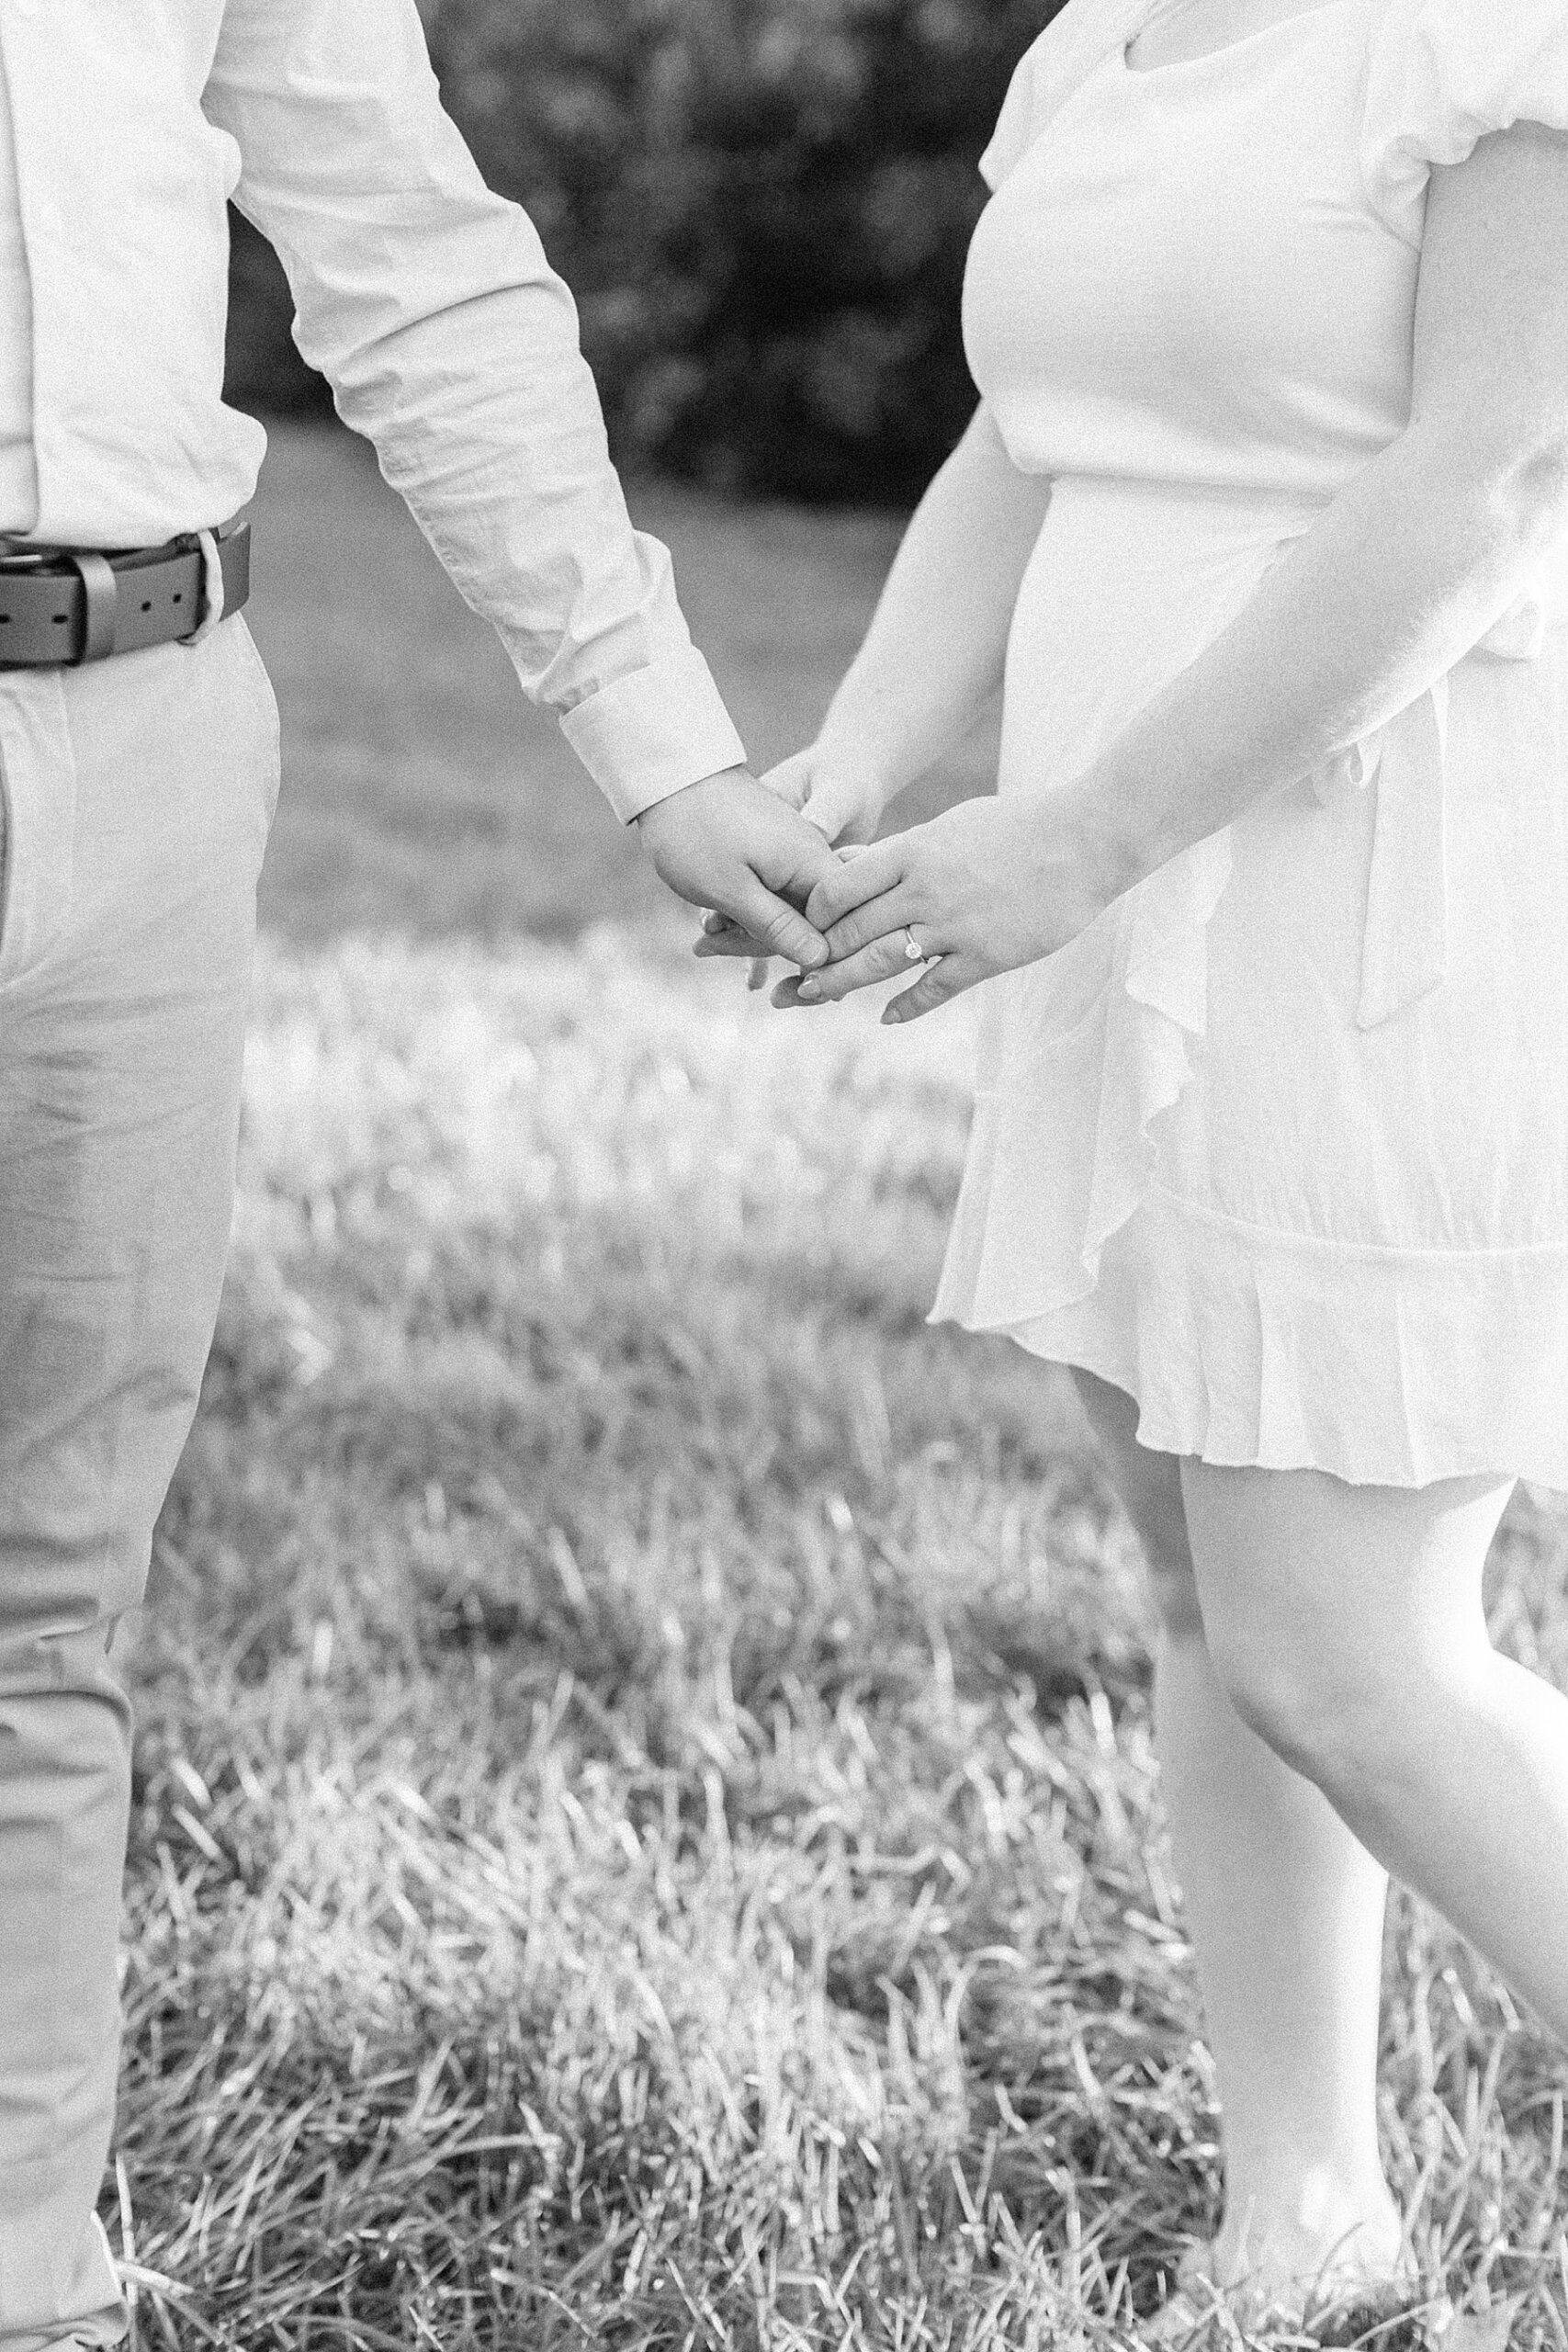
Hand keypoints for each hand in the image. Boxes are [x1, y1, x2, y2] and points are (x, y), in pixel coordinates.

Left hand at [692, 739, 886, 979]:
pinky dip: (741, 912)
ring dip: (744, 930)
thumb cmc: (695, 830)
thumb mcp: (732, 889)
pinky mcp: (773, 851)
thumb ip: (779, 925)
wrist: (669, 773)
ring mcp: (793, 853)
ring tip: (699, 935)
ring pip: (785, 911)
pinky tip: (713, 930)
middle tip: (706, 948)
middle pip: (810, 924)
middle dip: (760, 947)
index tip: (776, 981)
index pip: (836, 929)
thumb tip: (821, 960)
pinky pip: (770, 893)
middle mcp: (814, 857)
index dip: (812, 962)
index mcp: (814, 865)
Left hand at [777, 793, 1110, 1022]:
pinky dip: (906, 1006)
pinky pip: (934, 988)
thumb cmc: (1020, 824)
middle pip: (850, 930)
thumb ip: (906, 850)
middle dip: (812, 955)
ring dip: (840, 984)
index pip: (840, 886)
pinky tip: (886, 1016)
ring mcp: (954, 926)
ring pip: (880, 963)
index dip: (812, 910)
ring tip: (814, 998)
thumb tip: (865, 862)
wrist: (1087, 839)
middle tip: (786, 976)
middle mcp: (924, 890)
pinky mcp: (985, 956)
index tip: (799, 924)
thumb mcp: (953, 825)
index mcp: (913, 851)